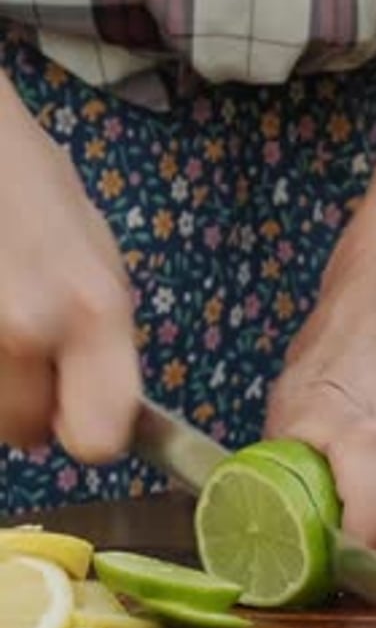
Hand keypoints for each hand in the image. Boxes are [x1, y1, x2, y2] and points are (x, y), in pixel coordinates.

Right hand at [0, 70, 139, 460]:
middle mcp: (28, 327)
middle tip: (22, 338)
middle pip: (22, 429)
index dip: (87, 429)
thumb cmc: (35, 190)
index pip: (99, 437)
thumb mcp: (97, 259)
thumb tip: (97, 419)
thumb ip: (100, 343)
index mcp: (94, 309)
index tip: (75, 411)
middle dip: (25, 396)